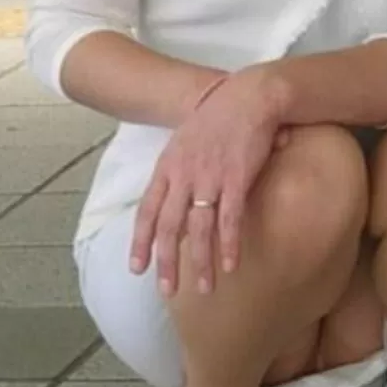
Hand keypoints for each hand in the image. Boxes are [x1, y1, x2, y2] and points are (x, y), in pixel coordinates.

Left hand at [131, 68, 286, 296]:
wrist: (250, 96)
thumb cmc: (221, 118)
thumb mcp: (188, 143)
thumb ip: (181, 173)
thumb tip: (184, 206)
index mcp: (168, 166)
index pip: (147, 210)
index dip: (141, 241)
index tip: (136, 268)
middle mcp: (184, 175)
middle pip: (169, 227)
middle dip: (166, 262)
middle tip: (167, 290)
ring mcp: (209, 177)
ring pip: (198, 229)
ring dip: (200, 262)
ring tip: (203, 287)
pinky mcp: (237, 178)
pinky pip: (229, 218)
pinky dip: (228, 244)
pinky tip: (229, 265)